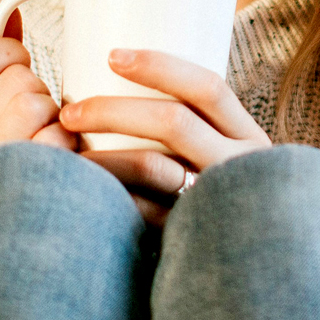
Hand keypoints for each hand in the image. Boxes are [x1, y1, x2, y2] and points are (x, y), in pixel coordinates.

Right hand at [0, 9, 76, 186]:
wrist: (11, 249)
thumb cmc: (6, 170)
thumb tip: (8, 12)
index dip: (11, 52)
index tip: (21, 66)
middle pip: (18, 81)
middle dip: (39, 93)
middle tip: (37, 121)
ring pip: (37, 104)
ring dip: (55, 119)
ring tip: (49, 142)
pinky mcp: (25, 190)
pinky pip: (58, 139)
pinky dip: (69, 147)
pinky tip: (61, 164)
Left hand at [58, 49, 271, 225]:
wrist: (253, 263)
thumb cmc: (223, 201)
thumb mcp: (226, 160)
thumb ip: (194, 135)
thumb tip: (122, 89)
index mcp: (248, 137)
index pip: (208, 88)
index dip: (160, 66)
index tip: (113, 55)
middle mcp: (240, 166)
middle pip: (174, 121)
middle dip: (112, 110)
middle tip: (69, 112)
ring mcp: (218, 202)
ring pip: (153, 166)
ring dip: (102, 155)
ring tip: (66, 153)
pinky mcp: (194, 236)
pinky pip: (144, 213)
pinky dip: (110, 198)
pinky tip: (83, 195)